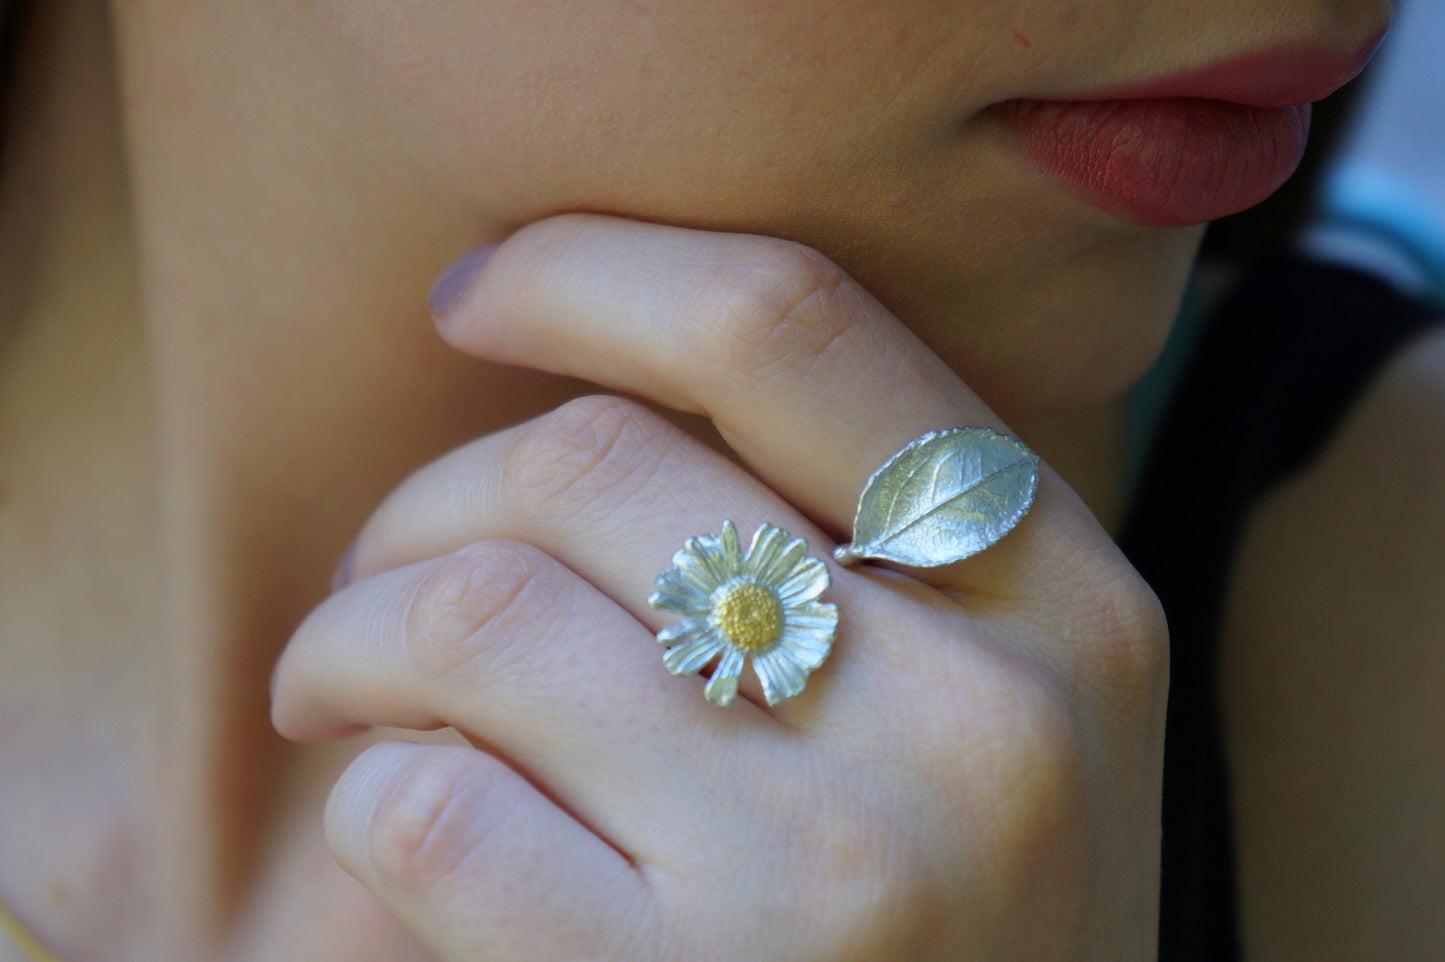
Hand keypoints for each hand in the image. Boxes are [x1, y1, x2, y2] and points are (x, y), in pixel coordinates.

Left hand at [270, 214, 1167, 959]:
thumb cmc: (958, 930)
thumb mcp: (999, 714)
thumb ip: (870, 548)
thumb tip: (600, 382)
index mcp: (1066, 604)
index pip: (789, 328)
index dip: (591, 271)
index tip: (474, 293)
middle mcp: (980, 718)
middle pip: (592, 462)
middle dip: (430, 497)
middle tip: (383, 575)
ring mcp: (838, 866)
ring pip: (478, 610)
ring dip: (355, 633)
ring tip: (337, 686)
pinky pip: (426, 807)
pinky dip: (369, 789)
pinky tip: (398, 811)